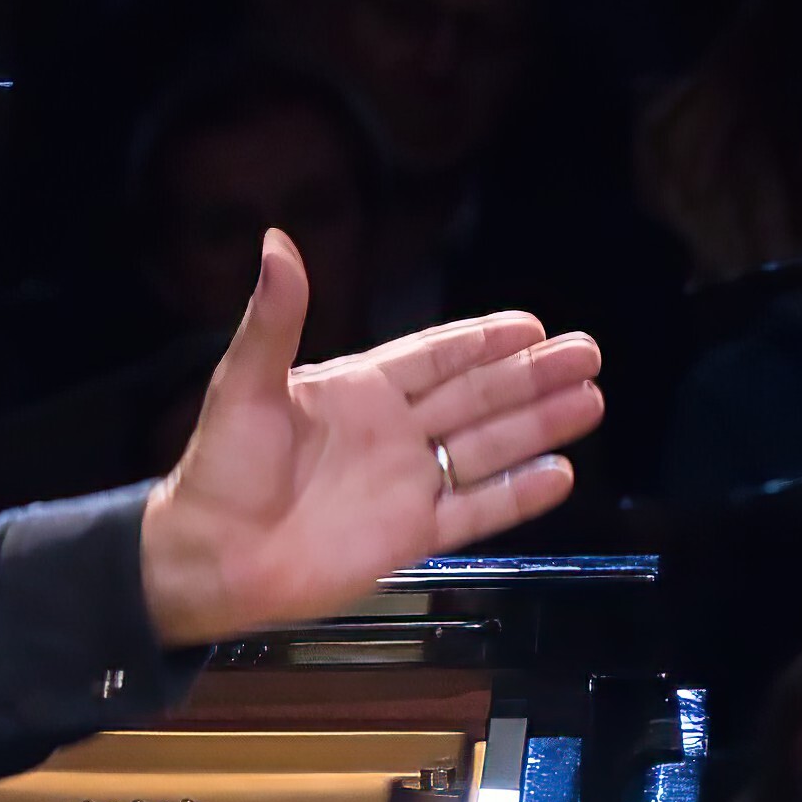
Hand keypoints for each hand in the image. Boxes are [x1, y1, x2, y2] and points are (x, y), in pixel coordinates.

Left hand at [135, 232, 601, 644]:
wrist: (210, 558)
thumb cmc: (220, 470)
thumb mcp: (246, 383)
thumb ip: (275, 319)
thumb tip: (275, 243)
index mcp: (356, 392)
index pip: (433, 358)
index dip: (481, 341)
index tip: (531, 324)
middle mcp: (389, 435)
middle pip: (475, 398)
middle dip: (531, 376)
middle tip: (586, 353)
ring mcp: (404, 486)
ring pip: (486, 449)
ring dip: (538, 425)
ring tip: (590, 400)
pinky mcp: (410, 537)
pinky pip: (475, 511)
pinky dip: (518, 495)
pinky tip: (560, 472)